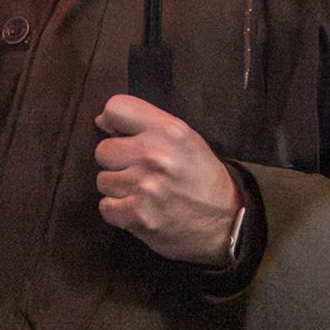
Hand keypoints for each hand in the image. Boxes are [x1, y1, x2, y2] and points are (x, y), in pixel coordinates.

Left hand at [94, 93, 241, 266]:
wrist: (228, 221)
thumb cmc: (201, 176)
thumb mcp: (185, 138)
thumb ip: (147, 124)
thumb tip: (102, 121)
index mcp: (169, 129)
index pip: (116, 108)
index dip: (111, 122)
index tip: (118, 135)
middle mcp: (155, 154)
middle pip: (103, 150)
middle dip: (117, 162)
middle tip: (139, 171)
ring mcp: (146, 186)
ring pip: (103, 180)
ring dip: (119, 188)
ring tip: (143, 192)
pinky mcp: (138, 215)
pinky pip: (105, 207)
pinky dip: (118, 211)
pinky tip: (139, 208)